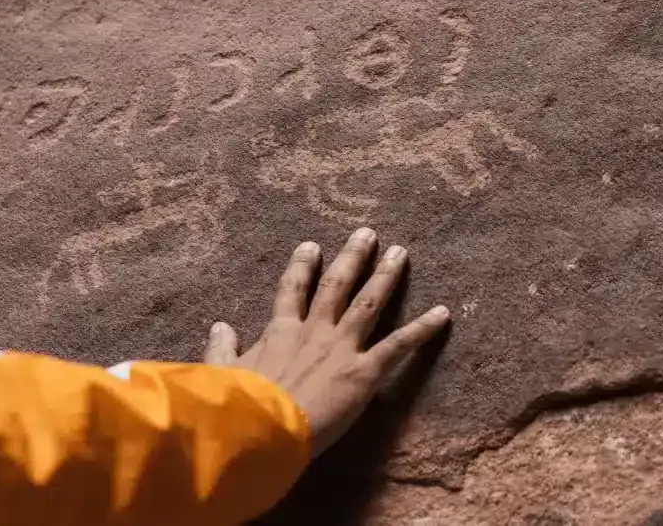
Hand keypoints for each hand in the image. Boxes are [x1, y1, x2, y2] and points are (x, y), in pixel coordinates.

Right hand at [203, 227, 449, 455]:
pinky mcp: (364, 372)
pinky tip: (443, 313)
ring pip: (368, 302)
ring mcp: (341, 348)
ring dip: (386, 276)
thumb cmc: (239, 405)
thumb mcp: (223, 372)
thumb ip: (222, 348)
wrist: (261, 428)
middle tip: (367, 234)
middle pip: (337, 285)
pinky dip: (422, 329)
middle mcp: (314, 330)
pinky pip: (398, 345)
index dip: (302, 267)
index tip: (311, 246)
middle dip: (352, 257)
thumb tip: (219, 326)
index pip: (292, 290)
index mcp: (280, 331)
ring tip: (400, 253)